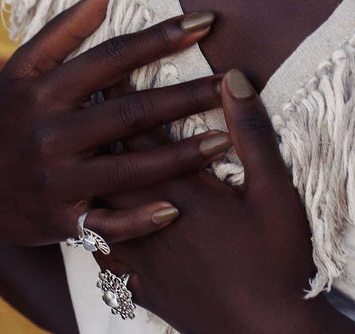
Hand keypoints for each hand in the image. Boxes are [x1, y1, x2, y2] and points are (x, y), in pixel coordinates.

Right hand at [0, 0, 232, 251]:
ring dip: (182, 156)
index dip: (162, 37)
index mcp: (46, 90)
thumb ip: (65, 28)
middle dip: (188, 95)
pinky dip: (142, 219)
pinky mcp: (61, 221)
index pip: (114, 56)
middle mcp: (52, 134)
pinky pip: (109, 224)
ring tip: (227, 140)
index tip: (206, 21)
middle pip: (132, 112)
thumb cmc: (4, 115)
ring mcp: (57, 181)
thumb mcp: (22, 67)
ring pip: (131, 168)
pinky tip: (178, 208)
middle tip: (234, 83)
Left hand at [94, 69, 332, 333]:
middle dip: (96, 127)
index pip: (142, 131)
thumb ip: (252, 132)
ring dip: (89, 170)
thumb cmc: (278, 260)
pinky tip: (84, 217)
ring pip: (99, 203)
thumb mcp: (275, 190)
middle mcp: (150, 217)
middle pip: (111, 162)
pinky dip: (89, 224)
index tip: (107, 68)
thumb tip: (232, 78)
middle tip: (80, 98)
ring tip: (76, 147)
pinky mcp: (141, 285)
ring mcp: (141, 255)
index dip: (123, 96)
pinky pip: (100, 250)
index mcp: (181, 189)